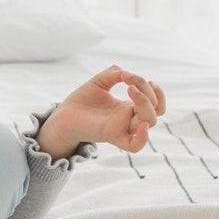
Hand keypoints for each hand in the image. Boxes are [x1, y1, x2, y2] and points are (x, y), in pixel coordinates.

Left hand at [36, 65, 166, 157]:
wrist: (63, 114)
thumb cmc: (82, 100)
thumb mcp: (100, 81)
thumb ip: (114, 73)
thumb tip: (126, 73)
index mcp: (129, 107)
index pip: (155, 103)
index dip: (156, 91)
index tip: (141, 78)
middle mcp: (129, 119)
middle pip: (156, 111)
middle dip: (148, 93)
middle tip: (130, 82)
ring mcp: (122, 128)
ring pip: (149, 122)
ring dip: (145, 102)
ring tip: (129, 89)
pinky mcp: (111, 136)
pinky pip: (134, 145)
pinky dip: (143, 138)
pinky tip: (140, 123)